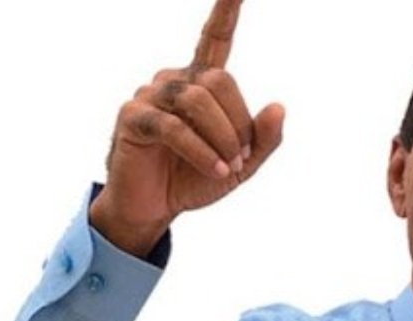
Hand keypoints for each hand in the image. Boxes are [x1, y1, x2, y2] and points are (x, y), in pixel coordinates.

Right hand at [90, 0, 284, 256]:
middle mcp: (175, 81)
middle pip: (219, 80)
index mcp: (202, 85)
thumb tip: (279, 106)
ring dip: (222, 137)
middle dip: (238, 123)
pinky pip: (174, 126)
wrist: (157, 208)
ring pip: (197, 99)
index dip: (225, 12)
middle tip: (242, 157)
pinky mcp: (133, 118)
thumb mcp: (242, 164)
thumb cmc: (196, 179)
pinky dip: (201, 151)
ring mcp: (151, 96)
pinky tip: (217, 170)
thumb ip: (263, 139)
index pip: (215, 40)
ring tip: (229, 166)